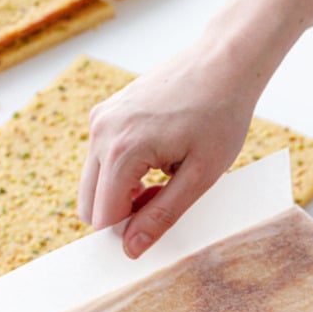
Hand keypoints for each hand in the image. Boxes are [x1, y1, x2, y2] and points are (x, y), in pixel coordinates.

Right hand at [78, 42, 257, 258]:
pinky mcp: (105, 112)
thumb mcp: (199, 177)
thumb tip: (132, 248)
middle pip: (89, 205)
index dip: (129, 233)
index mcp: (121, 150)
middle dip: (122, 216)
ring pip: (93, 184)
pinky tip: (158, 162)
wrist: (223, 62)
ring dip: (123, 195)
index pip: (103, 218)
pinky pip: (100, 160)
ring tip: (166, 180)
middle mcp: (101, 132)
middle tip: (164, 202)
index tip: (159, 227)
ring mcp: (99, 119)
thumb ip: (163, 215)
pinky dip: (122, 172)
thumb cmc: (220, 118)